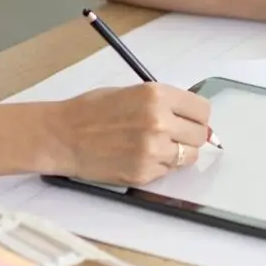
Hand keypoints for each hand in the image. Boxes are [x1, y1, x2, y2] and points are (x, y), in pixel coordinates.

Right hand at [52, 83, 210, 184]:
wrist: (63, 136)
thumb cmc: (91, 112)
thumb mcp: (132, 92)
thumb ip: (164, 103)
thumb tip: (191, 117)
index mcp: (157, 96)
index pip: (202, 110)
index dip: (196, 116)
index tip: (191, 119)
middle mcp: (159, 122)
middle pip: (200, 134)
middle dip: (190, 135)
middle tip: (173, 134)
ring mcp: (153, 150)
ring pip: (188, 156)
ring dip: (178, 152)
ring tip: (155, 146)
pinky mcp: (144, 173)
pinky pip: (169, 171)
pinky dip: (161, 166)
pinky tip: (141, 156)